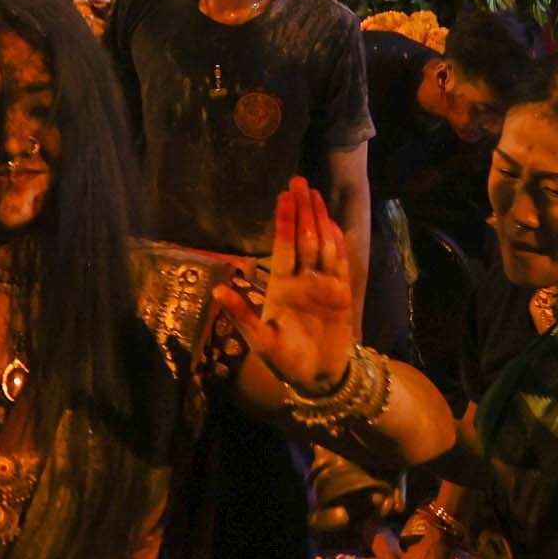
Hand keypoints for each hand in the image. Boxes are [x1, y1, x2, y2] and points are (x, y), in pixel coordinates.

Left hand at [217, 178, 358, 399]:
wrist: (316, 378)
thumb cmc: (283, 360)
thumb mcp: (258, 339)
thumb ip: (241, 313)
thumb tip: (216, 290)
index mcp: (281, 286)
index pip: (284, 247)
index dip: (284, 222)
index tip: (283, 196)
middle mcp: (302, 280)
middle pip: (304, 238)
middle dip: (302, 210)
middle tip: (299, 181)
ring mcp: (323, 285)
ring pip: (322, 246)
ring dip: (320, 221)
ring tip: (316, 195)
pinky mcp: (341, 295)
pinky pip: (340, 265)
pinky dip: (338, 245)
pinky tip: (334, 226)